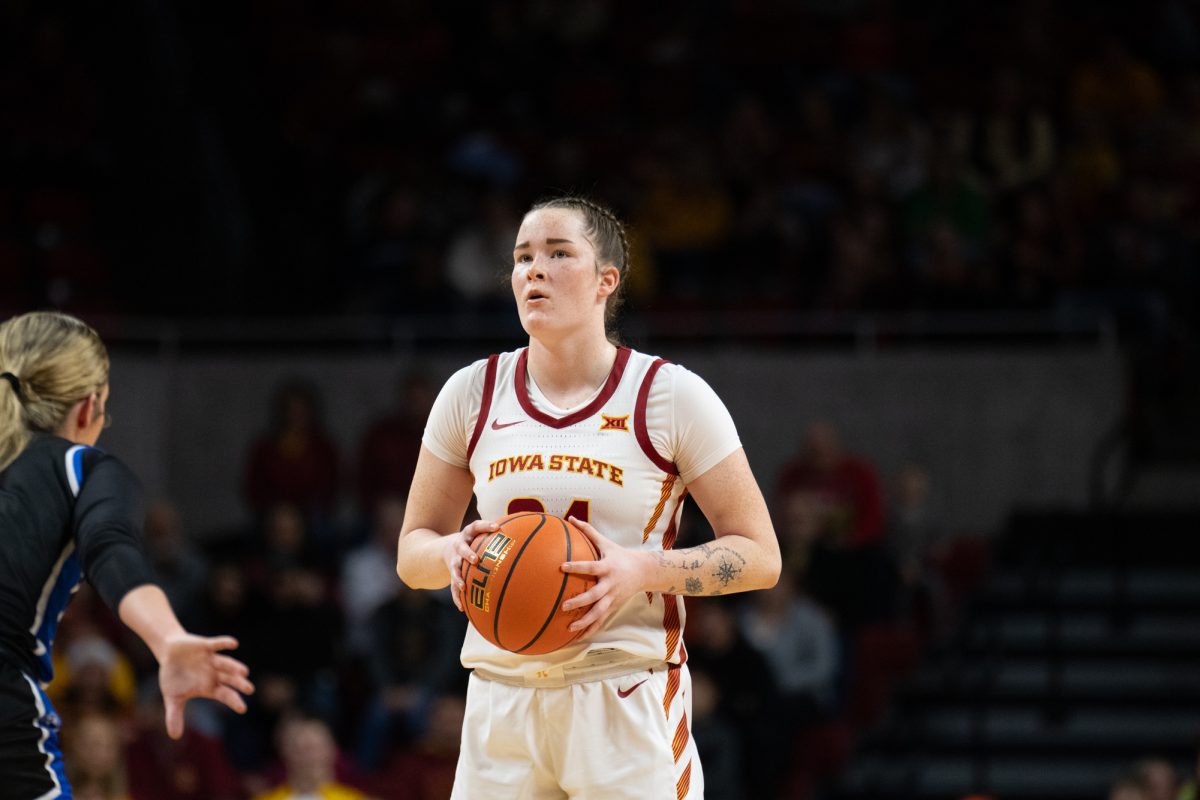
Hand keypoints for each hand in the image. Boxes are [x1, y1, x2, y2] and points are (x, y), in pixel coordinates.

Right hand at [157, 634, 254, 739]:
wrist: (169, 653)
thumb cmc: (175, 677)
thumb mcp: (172, 697)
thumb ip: (174, 715)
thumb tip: (175, 737)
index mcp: (210, 686)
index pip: (225, 695)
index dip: (234, 700)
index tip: (243, 709)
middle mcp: (214, 672)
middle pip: (230, 679)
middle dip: (239, 684)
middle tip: (250, 689)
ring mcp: (211, 659)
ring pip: (226, 663)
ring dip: (234, 666)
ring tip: (244, 672)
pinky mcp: (205, 645)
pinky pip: (217, 644)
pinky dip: (224, 643)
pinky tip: (234, 644)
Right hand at [444, 519, 499, 611]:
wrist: (448, 548)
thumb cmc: (474, 541)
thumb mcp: (481, 534)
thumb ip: (499, 536)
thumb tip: (527, 535)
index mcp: (469, 534)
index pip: (477, 526)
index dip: (486, 525)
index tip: (497, 527)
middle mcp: (459, 546)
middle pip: (462, 549)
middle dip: (468, 554)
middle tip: (475, 560)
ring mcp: (454, 560)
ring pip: (454, 569)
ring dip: (458, 577)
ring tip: (464, 586)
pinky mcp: (451, 573)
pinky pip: (452, 586)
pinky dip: (456, 597)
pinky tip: (462, 607)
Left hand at [559, 516, 649, 639]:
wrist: (643, 572)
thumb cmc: (620, 555)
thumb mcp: (606, 542)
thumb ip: (588, 531)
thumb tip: (570, 518)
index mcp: (607, 567)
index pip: (590, 567)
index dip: (577, 567)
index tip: (562, 567)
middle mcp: (610, 585)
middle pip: (595, 595)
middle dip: (580, 602)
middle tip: (564, 605)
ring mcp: (613, 598)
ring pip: (599, 613)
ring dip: (585, 622)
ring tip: (570, 628)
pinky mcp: (614, 607)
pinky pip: (601, 620)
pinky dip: (591, 629)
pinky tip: (578, 637)